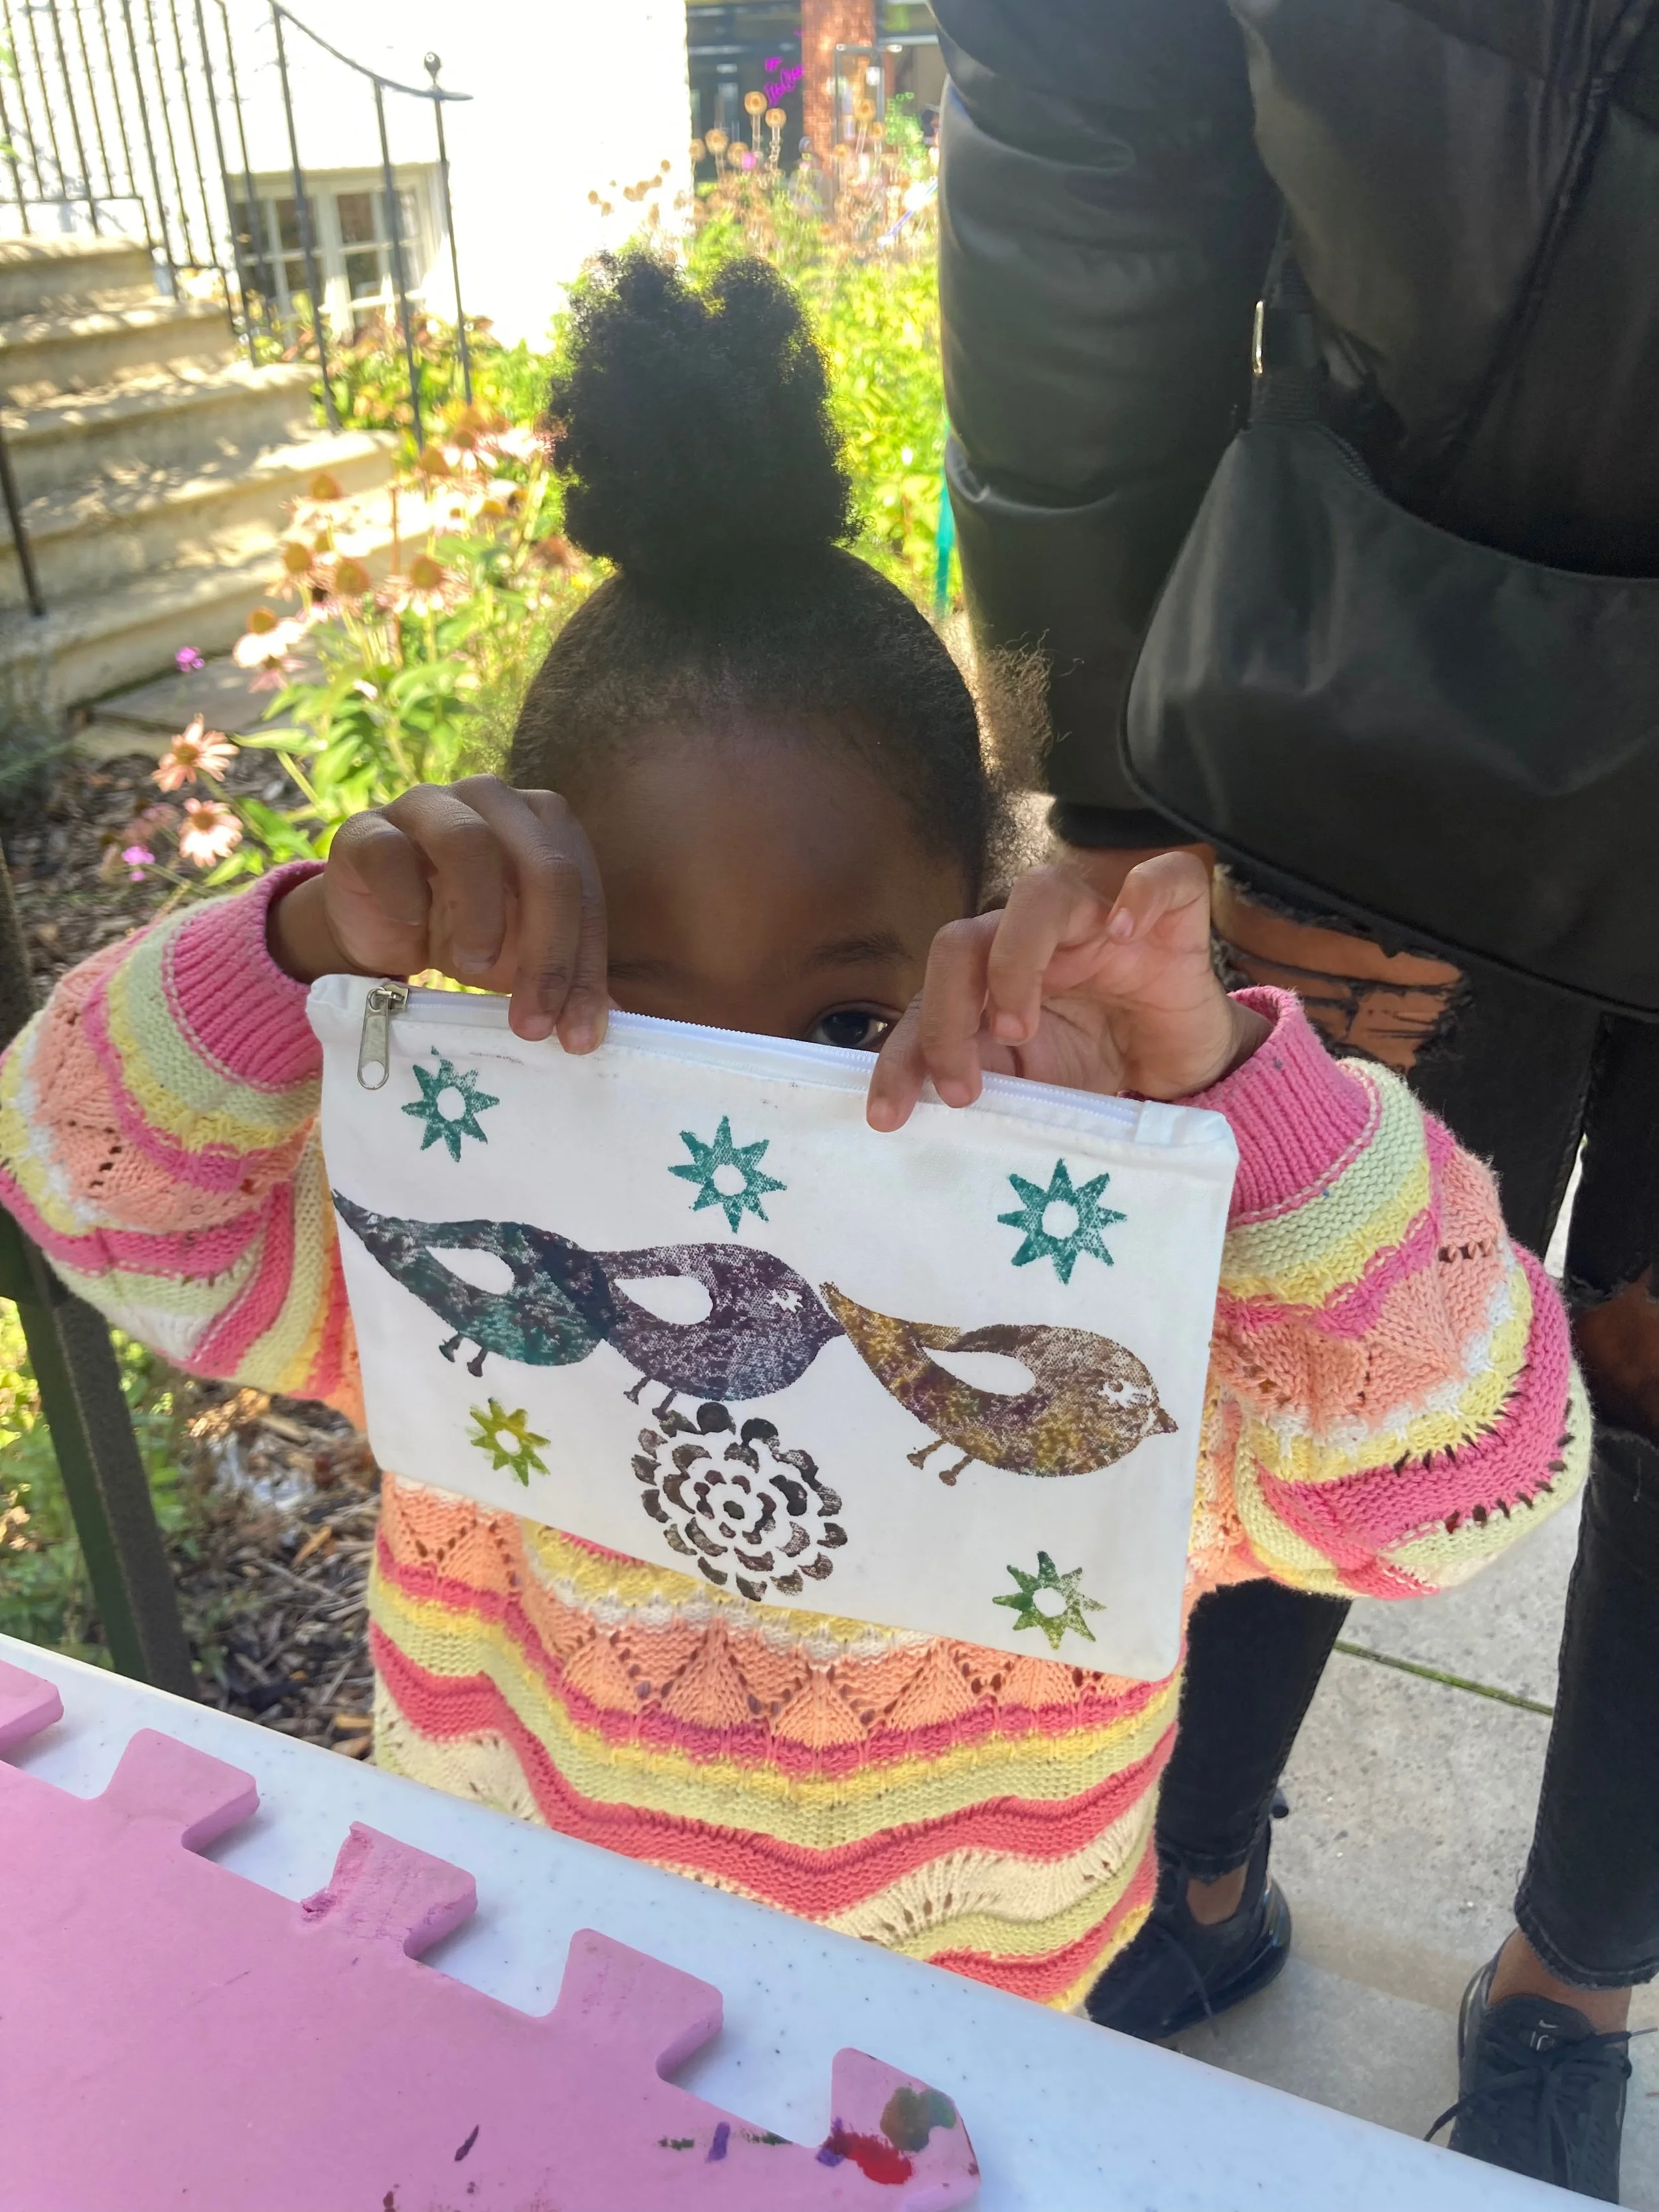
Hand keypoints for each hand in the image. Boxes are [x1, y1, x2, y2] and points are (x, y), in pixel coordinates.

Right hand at [268, 776, 607, 1049]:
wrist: (379, 922)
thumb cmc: (464, 930)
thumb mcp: (520, 956)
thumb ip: (563, 979)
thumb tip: (600, 1026)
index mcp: (545, 822)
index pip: (583, 891)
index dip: (585, 968)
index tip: (578, 1037)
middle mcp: (494, 800)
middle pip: (543, 866)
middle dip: (547, 955)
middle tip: (534, 1023)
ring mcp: (428, 805)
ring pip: (470, 843)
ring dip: (481, 917)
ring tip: (474, 970)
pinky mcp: (366, 828)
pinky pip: (389, 851)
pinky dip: (405, 897)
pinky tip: (412, 932)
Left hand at [866, 851, 1267, 1130]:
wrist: (1184, 1059)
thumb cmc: (1102, 1059)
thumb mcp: (1036, 1084)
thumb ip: (988, 1078)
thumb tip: (923, 1107)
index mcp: (993, 973)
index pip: (929, 998)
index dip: (903, 1053)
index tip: (889, 1115)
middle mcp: (1034, 935)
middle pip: (963, 941)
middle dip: (946, 1016)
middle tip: (963, 1088)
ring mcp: (1100, 914)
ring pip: (1038, 896)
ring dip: (1014, 961)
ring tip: (1018, 1029)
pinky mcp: (1170, 911)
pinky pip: (1158, 876)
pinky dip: (1138, 896)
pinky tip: (1124, 932)